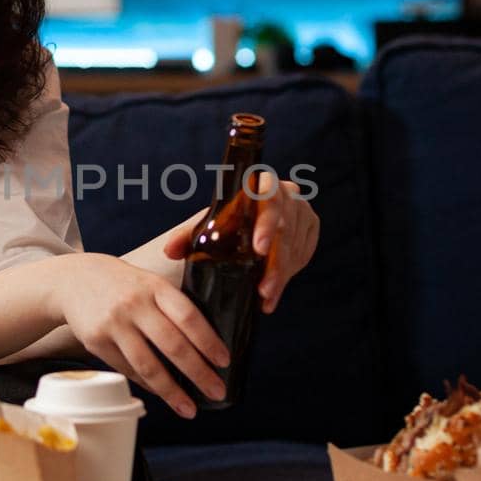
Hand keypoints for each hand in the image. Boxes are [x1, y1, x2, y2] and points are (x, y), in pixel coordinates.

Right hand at [49, 253, 229, 417]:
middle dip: (199, 373)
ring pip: (148, 365)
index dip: (208, 342)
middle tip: (217, 391)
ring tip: (189, 408)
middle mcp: (134, 305)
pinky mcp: (96, 342)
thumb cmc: (123, 284)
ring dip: (172, 391)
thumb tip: (205, 345)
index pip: (188, 317)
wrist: (72, 280)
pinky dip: (147, 385)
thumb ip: (172, 305)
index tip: (224, 362)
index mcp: (155, 287)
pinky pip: (128, 369)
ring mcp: (114, 324)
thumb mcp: (149, 282)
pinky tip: (162, 393)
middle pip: (172, 345)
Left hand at [162, 172, 319, 313]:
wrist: (251, 224)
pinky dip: (286, 280)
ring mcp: (302, 212)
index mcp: (261, 184)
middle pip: (285, 229)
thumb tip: (170, 250)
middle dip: (275, 262)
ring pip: (294, 247)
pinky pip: (302, 257)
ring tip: (264, 297)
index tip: (258, 250)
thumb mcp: (207, 227)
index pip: (268, 196)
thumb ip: (188, 236)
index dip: (266, 223)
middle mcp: (287, 194)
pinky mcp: (310, 230)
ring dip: (280, 276)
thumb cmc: (225, 222)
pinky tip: (270, 297)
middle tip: (263, 287)